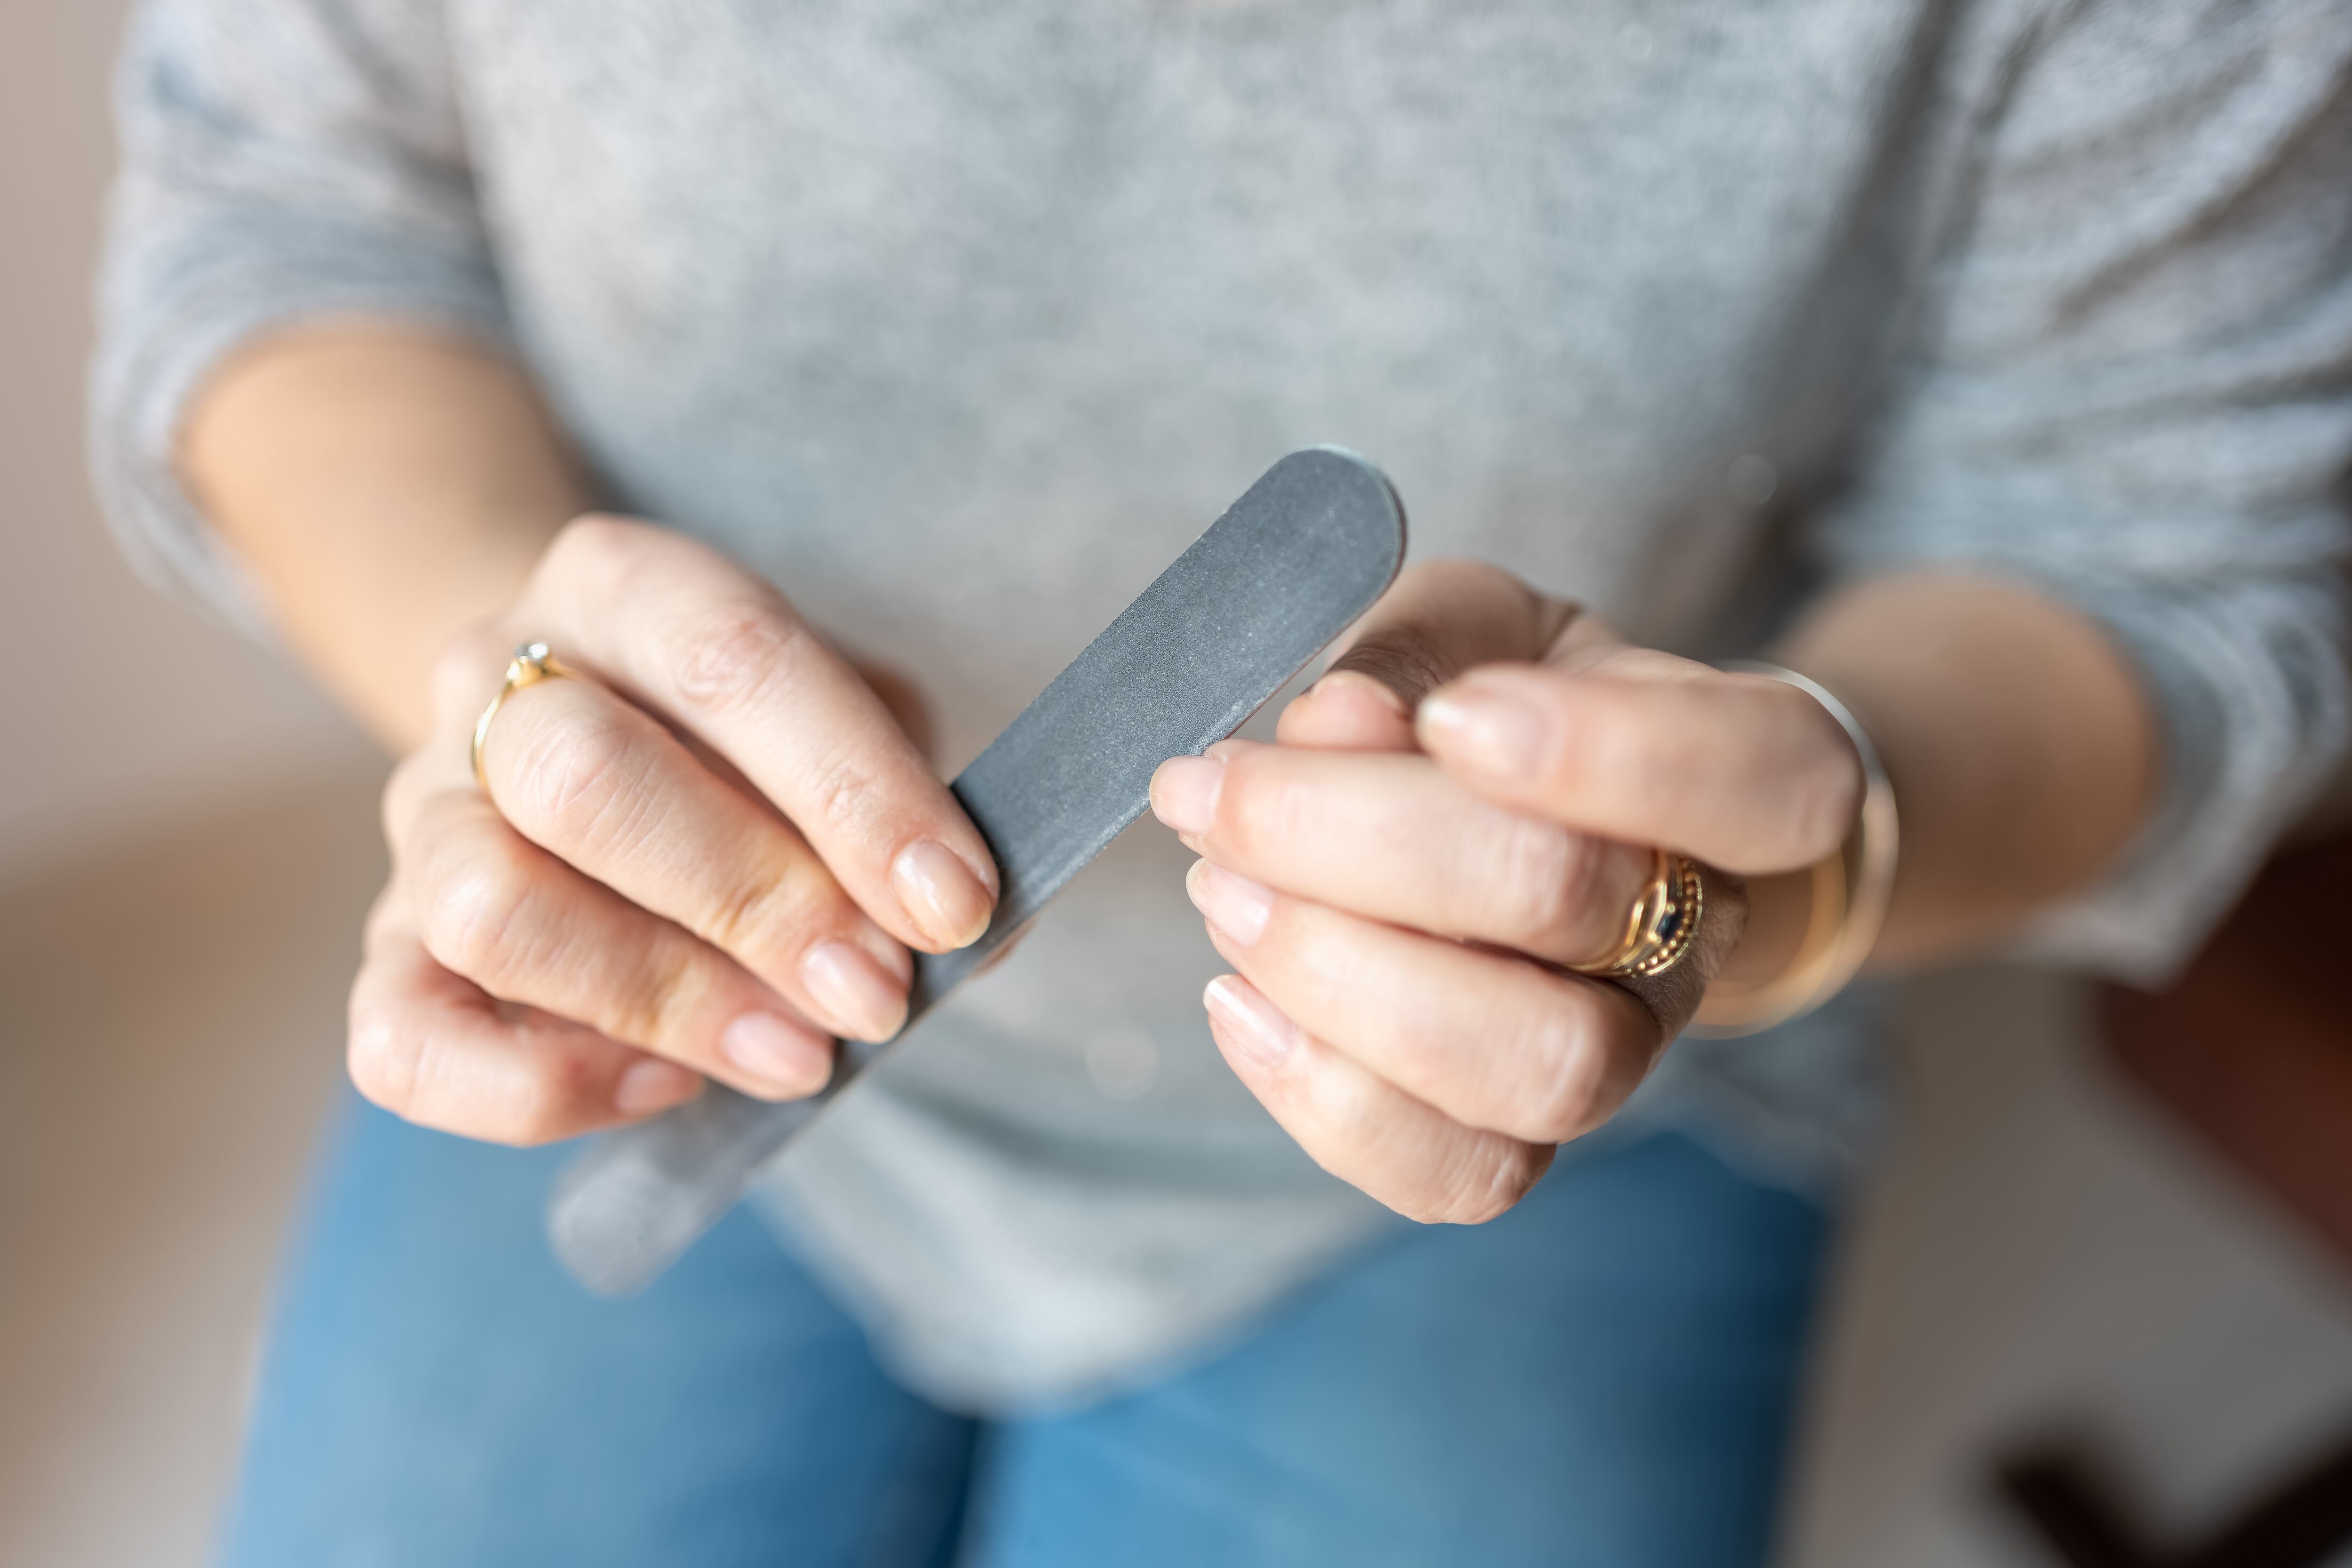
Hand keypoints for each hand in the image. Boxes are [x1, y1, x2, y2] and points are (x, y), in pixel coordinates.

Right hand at [350, 517, 999, 1143]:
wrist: (591, 734)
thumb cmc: (752, 737)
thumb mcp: (848, 719)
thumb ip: (904, 806)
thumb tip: (966, 936)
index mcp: (623, 585)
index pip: (732, 656)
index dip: (853, 791)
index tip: (953, 902)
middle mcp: (492, 680)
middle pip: (584, 779)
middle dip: (757, 903)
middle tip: (875, 992)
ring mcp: (424, 817)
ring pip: (491, 909)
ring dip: (666, 999)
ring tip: (797, 1051)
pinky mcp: (385, 951)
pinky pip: (408, 1045)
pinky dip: (544, 1087)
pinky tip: (667, 1084)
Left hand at [1149, 561, 1861, 1221]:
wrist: (1525, 815)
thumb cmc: (1504, 695)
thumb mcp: (1472, 627)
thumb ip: (1411, 655)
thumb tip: (1336, 722)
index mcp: (1742, 768)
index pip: (1764, 777)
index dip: (1612, 752)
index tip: (1454, 715)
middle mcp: (1699, 927)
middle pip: (1578, 906)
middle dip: (1368, 843)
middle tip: (1221, 789)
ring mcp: (1624, 1049)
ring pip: (1536, 1069)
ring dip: (1343, 976)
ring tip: (1224, 891)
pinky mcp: (1524, 1136)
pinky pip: (1456, 1172)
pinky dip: (1323, 1093)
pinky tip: (1235, 997)